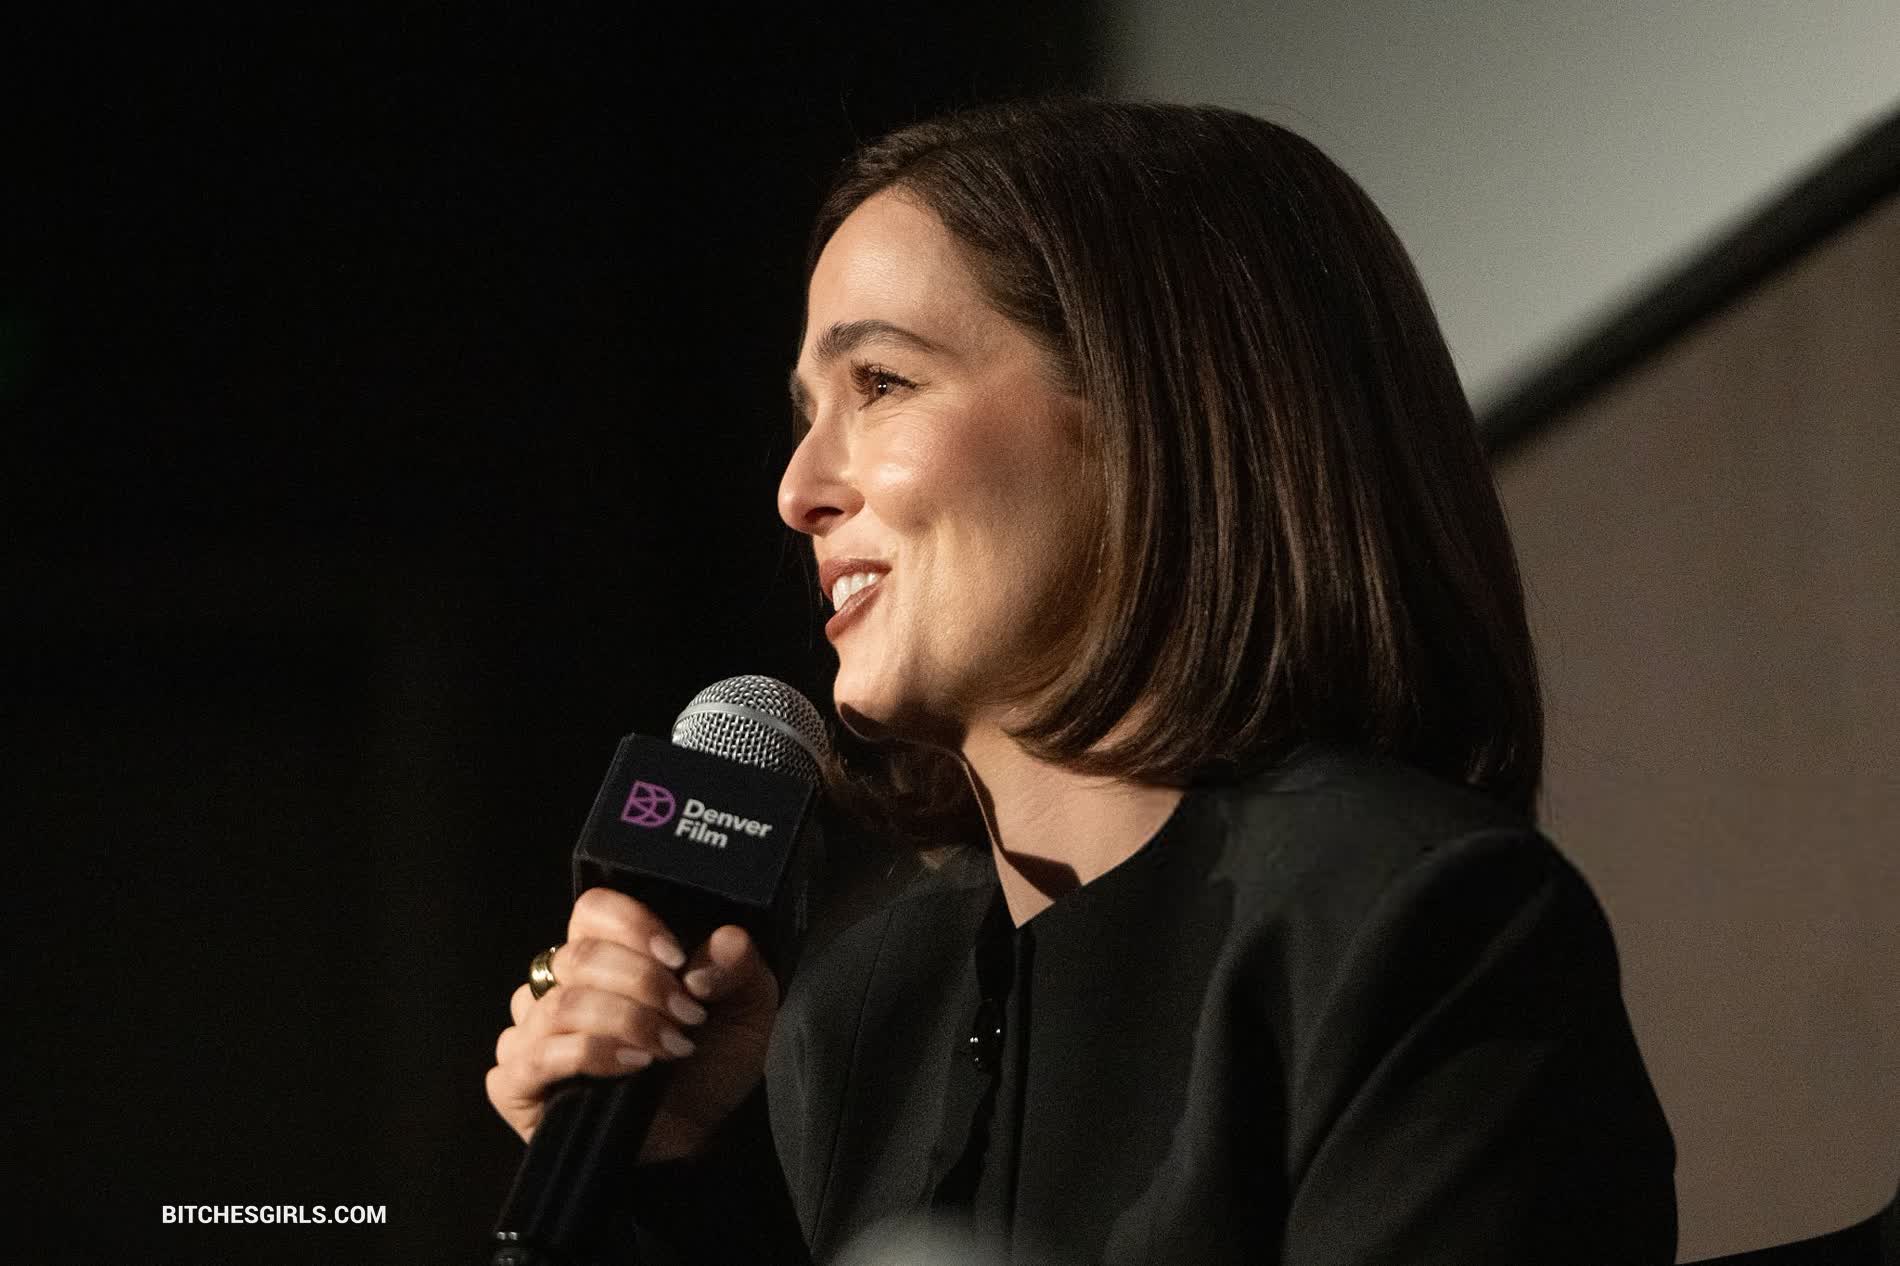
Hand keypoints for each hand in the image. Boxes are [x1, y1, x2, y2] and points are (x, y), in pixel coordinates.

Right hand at [485, 887, 779, 1162]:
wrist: (698, 1139)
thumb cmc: (710, 1066)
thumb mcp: (746, 1009)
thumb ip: (739, 966)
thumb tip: (724, 940)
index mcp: (603, 957)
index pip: (592, 911)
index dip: (632, 926)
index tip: (679, 958)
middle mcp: (556, 988)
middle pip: (578, 957)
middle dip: (643, 983)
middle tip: (689, 1015)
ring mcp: (530, 1035)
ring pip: (561, 1005)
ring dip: (627, 1021)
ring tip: (672, 1046)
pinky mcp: (515, 1084)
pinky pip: (536, 1055)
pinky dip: (592, 1054)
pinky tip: (635, 1066)